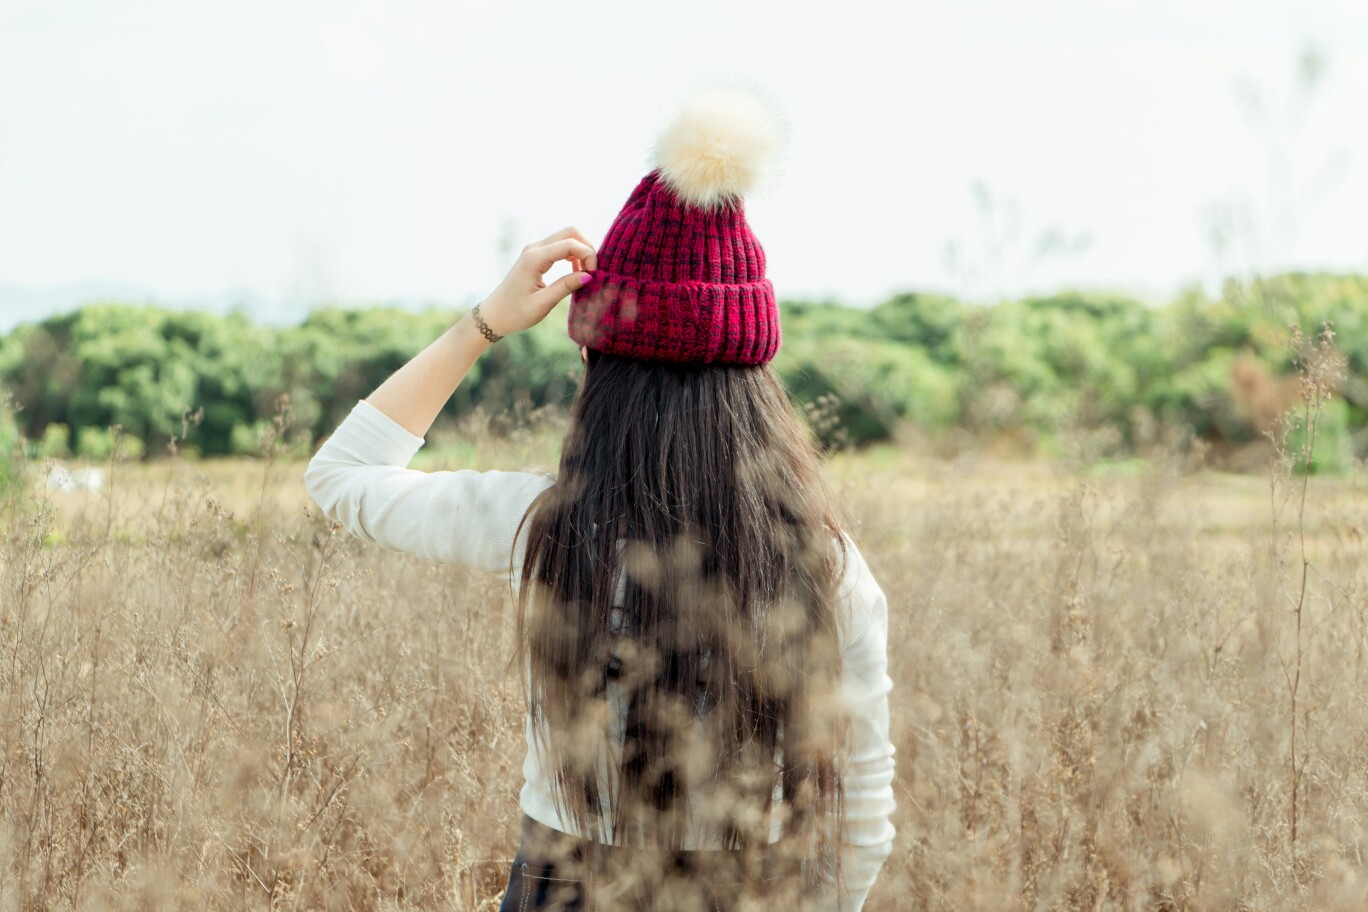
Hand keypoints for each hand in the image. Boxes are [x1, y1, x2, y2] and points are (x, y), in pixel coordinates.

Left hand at [477, 226, 597, 336]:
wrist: (494, 315)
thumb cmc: (516, 313)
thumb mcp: (542, 304)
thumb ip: (565, 287)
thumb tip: (589, 276)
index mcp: (534, 259)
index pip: (569, 244)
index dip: (587, 255)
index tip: (594, 275)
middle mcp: (534, 249)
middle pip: (570, 232)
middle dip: (587, 248)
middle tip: (593, 270)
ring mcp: (535, 250)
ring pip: (566, 237)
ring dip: (581, 251)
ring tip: (585, 273)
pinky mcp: (536, 256)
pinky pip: (560, 246)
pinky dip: (573, 255)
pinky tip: (575, 272)